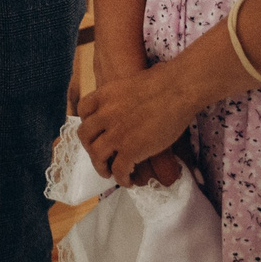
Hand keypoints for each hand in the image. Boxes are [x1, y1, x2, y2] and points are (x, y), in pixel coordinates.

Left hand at [78, 57, 199, 184]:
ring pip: (97, 156)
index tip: (95, 133)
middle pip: (85, 136)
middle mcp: (105, 114)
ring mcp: (116, 133)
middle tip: (100, 156)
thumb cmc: (164, 80)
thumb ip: (123, 96)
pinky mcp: (130, 150)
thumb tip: (132, 102)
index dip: (88, 124)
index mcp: (104, 95)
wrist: (177, 89)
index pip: (83, 111)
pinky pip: (118, 170)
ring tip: (109, 173)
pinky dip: (121, 178)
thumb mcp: (131, 83)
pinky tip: (128, 180)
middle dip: (90, 148)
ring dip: (101, 167)